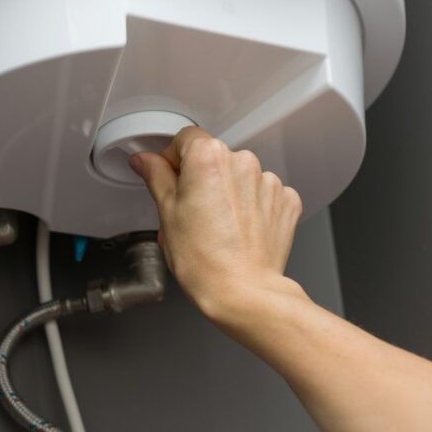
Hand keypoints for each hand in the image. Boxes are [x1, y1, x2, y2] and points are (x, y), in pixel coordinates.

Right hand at [129, 127, 304, 322]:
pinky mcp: (286, 201)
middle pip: (215, 159)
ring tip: (220, 228)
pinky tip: (241, 231)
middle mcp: (242, 162)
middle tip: (193, 213)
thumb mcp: (167, 214)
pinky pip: (264, 194)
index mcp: (208, 158)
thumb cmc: (203, 260)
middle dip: (203, 179)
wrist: (243, 292)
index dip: (173, 159)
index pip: (186, 139)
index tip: (170, 179)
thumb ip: (156, 177)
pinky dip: (253, 207)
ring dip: (230, 193)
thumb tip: (145, 160)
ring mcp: (268, 182)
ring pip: (240, 177)